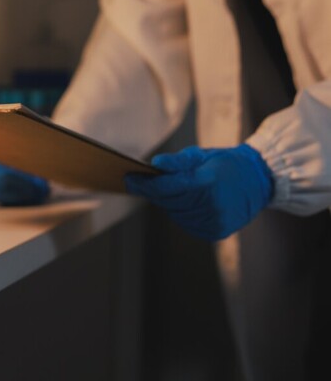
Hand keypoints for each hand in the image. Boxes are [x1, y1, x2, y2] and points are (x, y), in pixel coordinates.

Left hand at [125, 144, 272, 240]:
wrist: (259, 181)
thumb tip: (154, 165)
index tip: (129, 179)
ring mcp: (214, 221)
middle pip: (168, 201)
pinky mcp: (216, 232)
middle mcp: (211, 205)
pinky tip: (183, 202)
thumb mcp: (201, 156)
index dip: (144, 184)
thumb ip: (176, 162)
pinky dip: (180, 213)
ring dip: (168, 202)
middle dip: (154, 192)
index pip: (166, 188)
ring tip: (168, 190)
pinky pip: (187, 223)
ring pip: (175, 213)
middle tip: (140, 182)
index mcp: (207, 183)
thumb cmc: (227, 164)